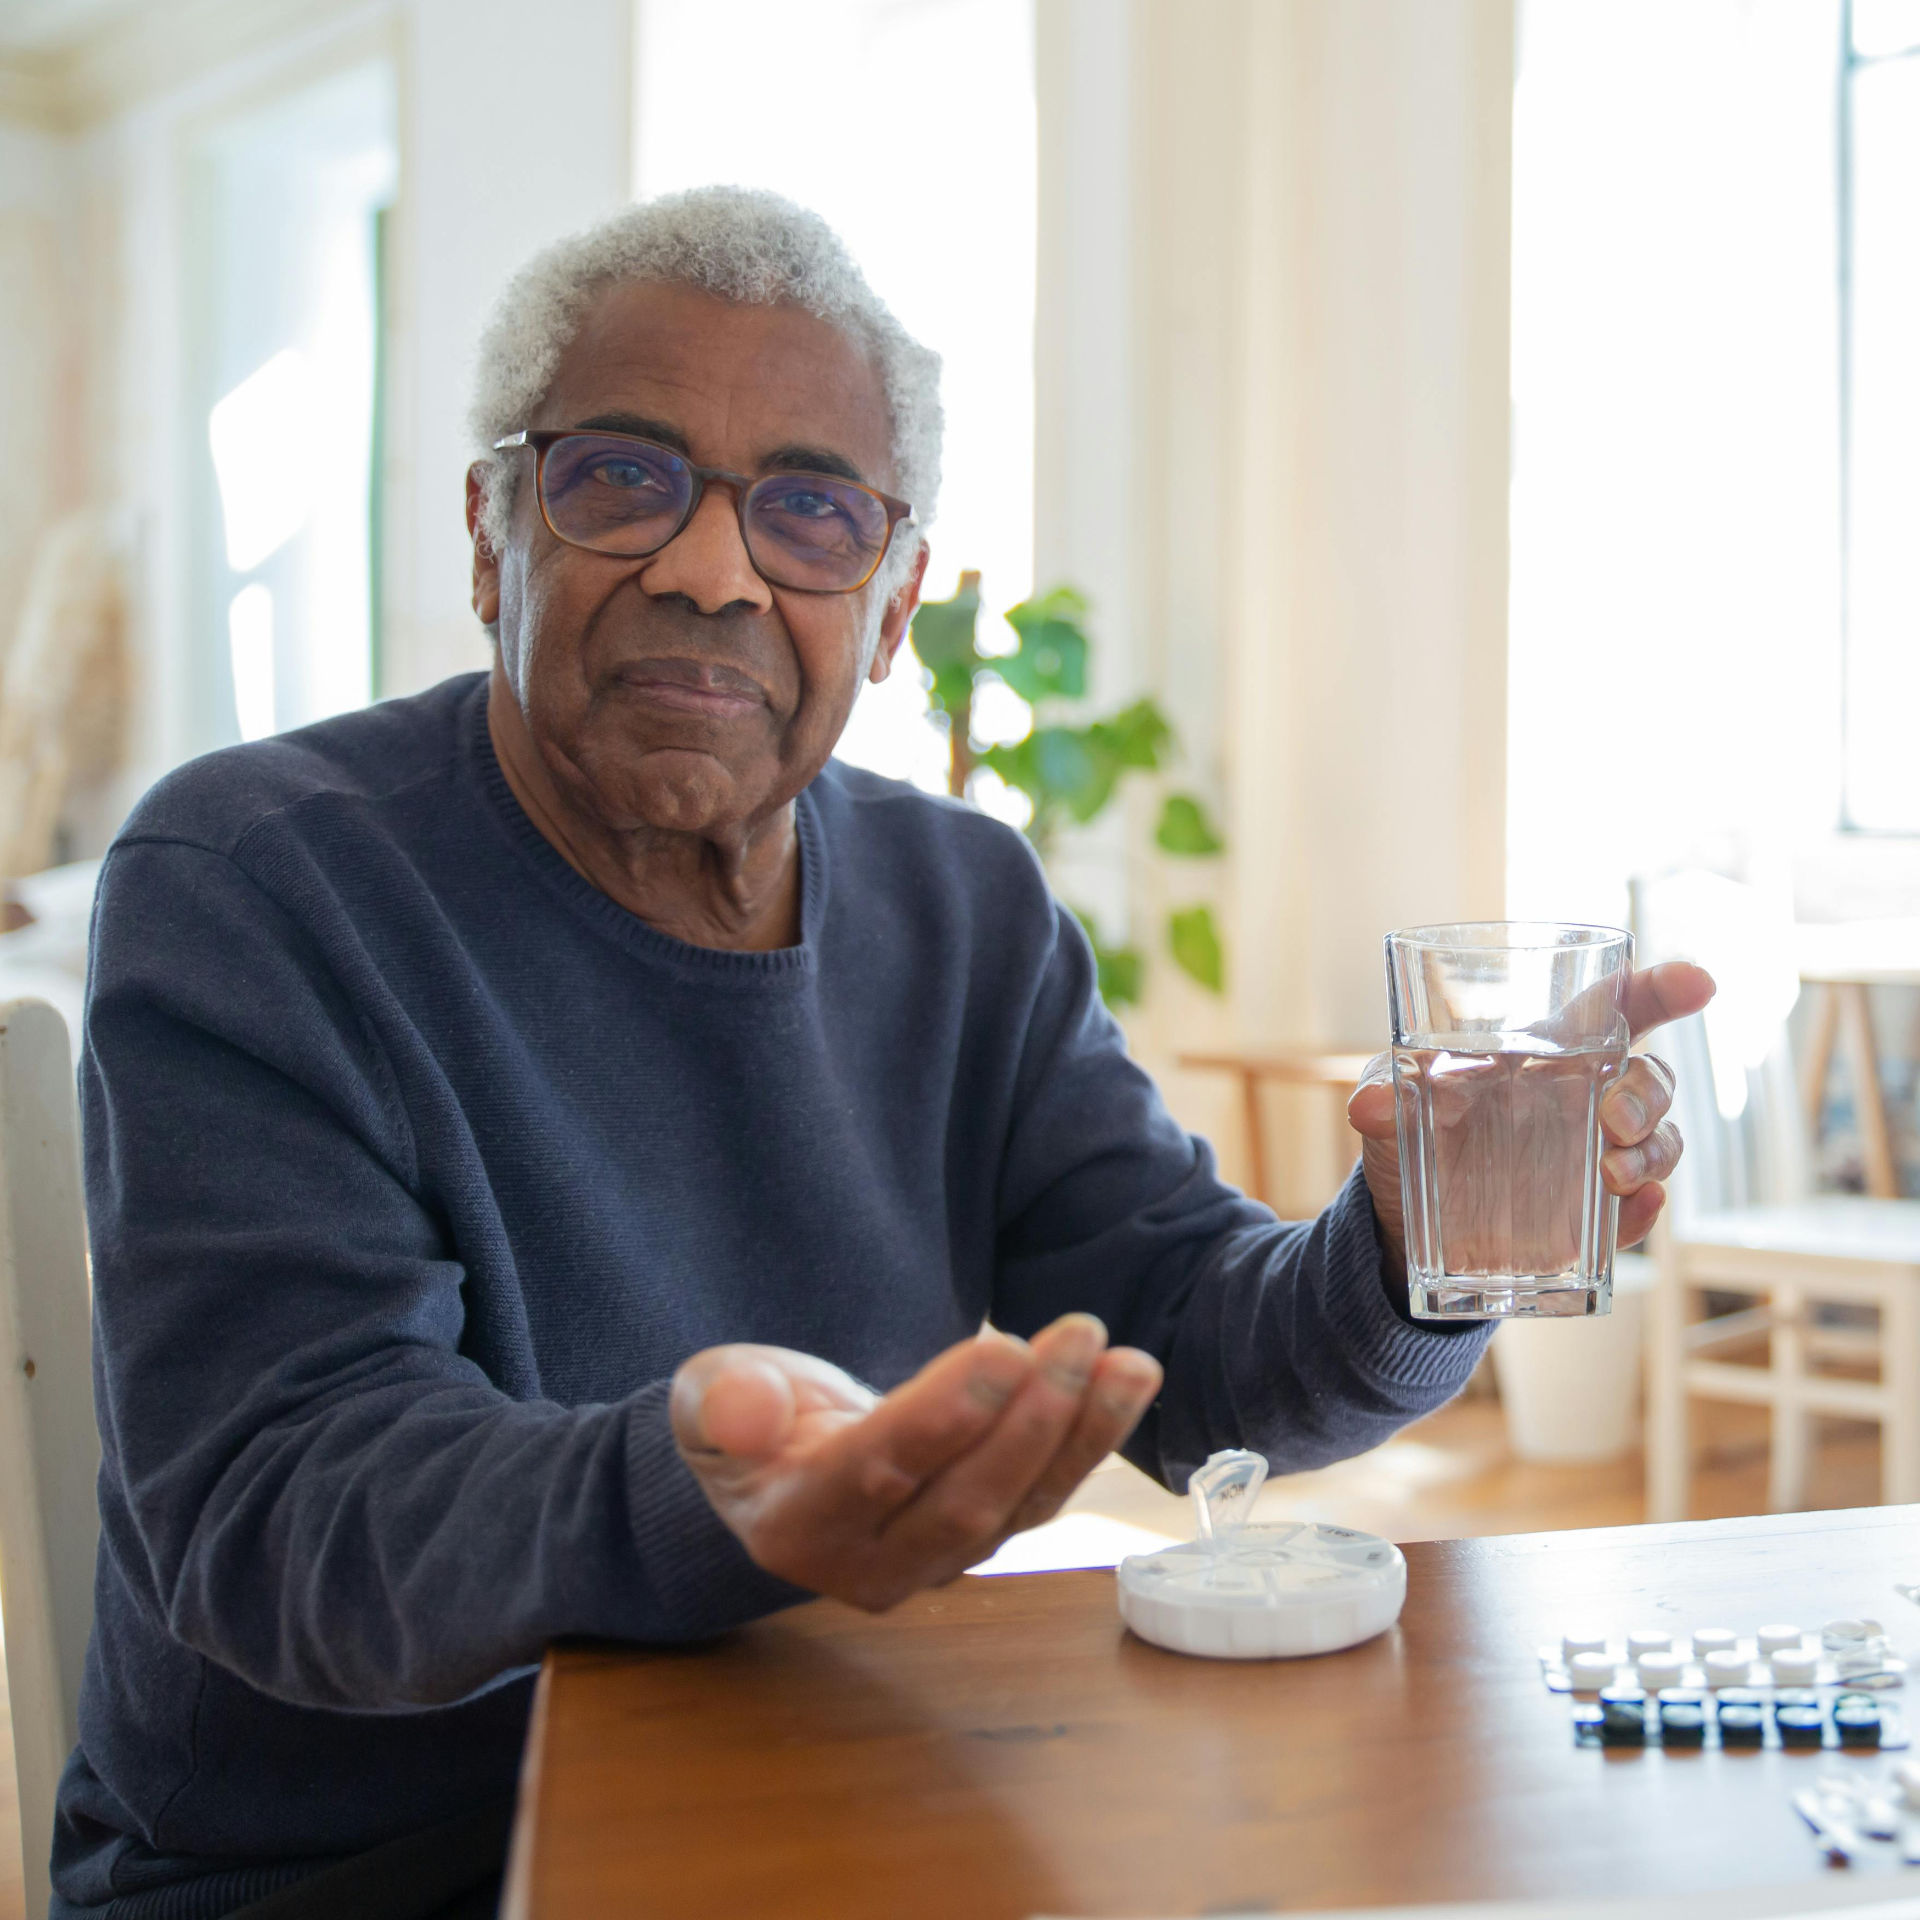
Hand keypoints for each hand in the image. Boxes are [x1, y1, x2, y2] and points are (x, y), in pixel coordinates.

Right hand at [669, 1314, 1163, 1611]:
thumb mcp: (704, 1394)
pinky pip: (1040, 1498)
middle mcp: (867, 1566)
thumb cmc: (741, 1417)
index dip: (942, 1416)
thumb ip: (721, 1402)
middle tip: (1080, 1335)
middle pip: (963, 1500)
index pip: (876, 1473)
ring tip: (1127, 1361)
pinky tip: (1128, 1382)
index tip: (1004, 1350)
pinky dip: (1088, 1441)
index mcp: (793, 1526)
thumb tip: (748, 1410)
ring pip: (1016, 1507)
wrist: (773, 1468)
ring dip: (1078, 1433)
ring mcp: (931, 1564)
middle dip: (1030, 1419)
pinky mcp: (977, 1545)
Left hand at [1347, 961, 1716, 1269]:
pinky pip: (1639, 1213)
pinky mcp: (1592, 1220)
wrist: (1402, 1226)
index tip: (1697, 983)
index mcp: (1546, 1053)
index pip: (1618, 1008)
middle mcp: (1585, 1100)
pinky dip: (1645, 1213)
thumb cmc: (1407, 1136)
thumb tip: (1370, 1105)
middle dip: (1651, 1094)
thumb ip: (1382, 1094)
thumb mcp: (1389, 1107)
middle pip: (1651, 1078)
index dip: (1662, 989)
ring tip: (1614, 1174)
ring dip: (1653, 1155)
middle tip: (1613, 1121)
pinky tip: (1634, 1210)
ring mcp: (1595, 1160)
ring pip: (1661, 1143)